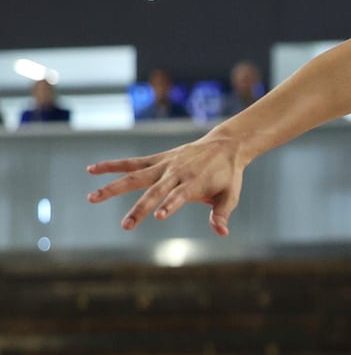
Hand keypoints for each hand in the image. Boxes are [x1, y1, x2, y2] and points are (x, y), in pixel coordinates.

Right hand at [87, 133, 248, 235]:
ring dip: (113, 187)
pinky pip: (132, 163)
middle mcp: (176, 173)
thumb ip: (222, 213)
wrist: (226, 145)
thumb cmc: (228, 175)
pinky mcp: (158, 159)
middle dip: (140, 208)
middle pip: (155, 191)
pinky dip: (112, 166)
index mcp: (194, 183)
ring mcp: (165, 165)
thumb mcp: (230, 194)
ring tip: (92, 198)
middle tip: (125, 226)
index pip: (179, 196)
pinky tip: (91, 169)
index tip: (158, 216)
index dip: (170, 205)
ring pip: (136, 176)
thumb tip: (222, 232)